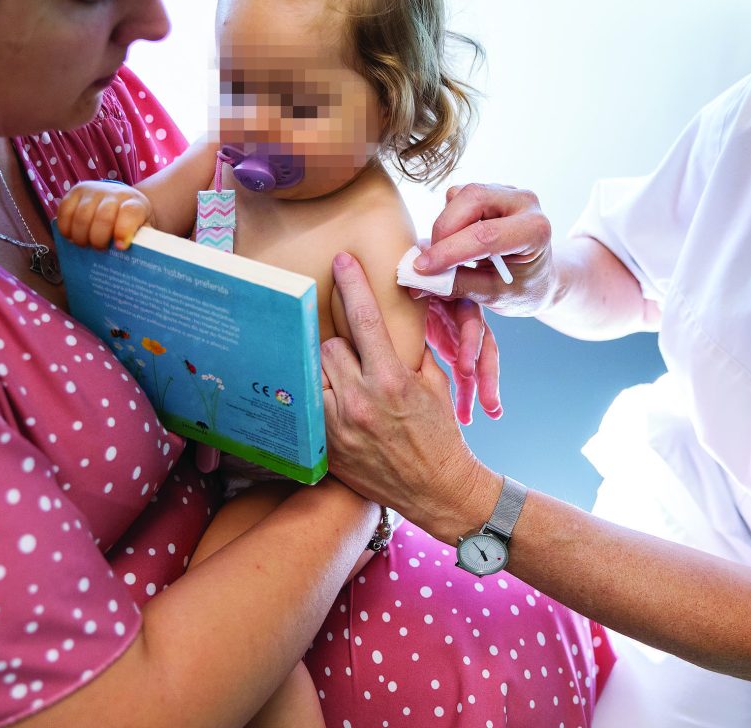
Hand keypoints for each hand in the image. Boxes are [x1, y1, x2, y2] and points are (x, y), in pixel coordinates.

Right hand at [56, 180, 153, 249]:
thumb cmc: (131, 222)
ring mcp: (94, 190)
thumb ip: (141, 241)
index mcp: (135, 203)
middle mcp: (114, 193)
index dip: (123, 231)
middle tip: (100, 250)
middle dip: (99, 240)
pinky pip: (64, 210)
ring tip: (85, 245)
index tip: (119, 247)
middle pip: (103, 218)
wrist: (121, 200)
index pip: (130, 213)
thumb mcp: (142, 230)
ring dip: (81, 237)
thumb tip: (137, 255)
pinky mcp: (76, 191)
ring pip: (81, 216)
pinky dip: (65, 228)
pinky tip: (71, 237)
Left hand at [321, 251, 495, 540]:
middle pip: (330, 345)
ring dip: (328, 372)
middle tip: (356, 354)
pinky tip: (333, 403)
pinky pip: (310, 407)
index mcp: (392, 379)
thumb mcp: (435, 384)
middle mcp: (361, 401)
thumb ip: (411, 350)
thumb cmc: (440, 434)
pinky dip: (320, 400)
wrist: (438, 490)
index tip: (342, 261)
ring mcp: (339, 426)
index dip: (352, 284)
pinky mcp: (327, 447)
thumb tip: (397, 316)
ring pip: (315, 373)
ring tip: (346, 382)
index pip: (365, 319)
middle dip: (342, 345)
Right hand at [412, 184, 555, 316]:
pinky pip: (457, 197)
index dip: (450, 251)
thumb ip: (457, 285)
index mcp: (535, 230)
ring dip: (444, 226)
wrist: (538, 278)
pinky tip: (458, 241)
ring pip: (460, 195)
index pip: (487, 235)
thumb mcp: (493, 296)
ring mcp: (507, 192)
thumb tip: (418, 281)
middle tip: (430, 261)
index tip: (422, 268)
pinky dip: (448, 220)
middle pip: (472, 199)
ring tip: (449, 255)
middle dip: (443, 230)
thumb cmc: (521, 290)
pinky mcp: (490, 190)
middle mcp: (524, 202)